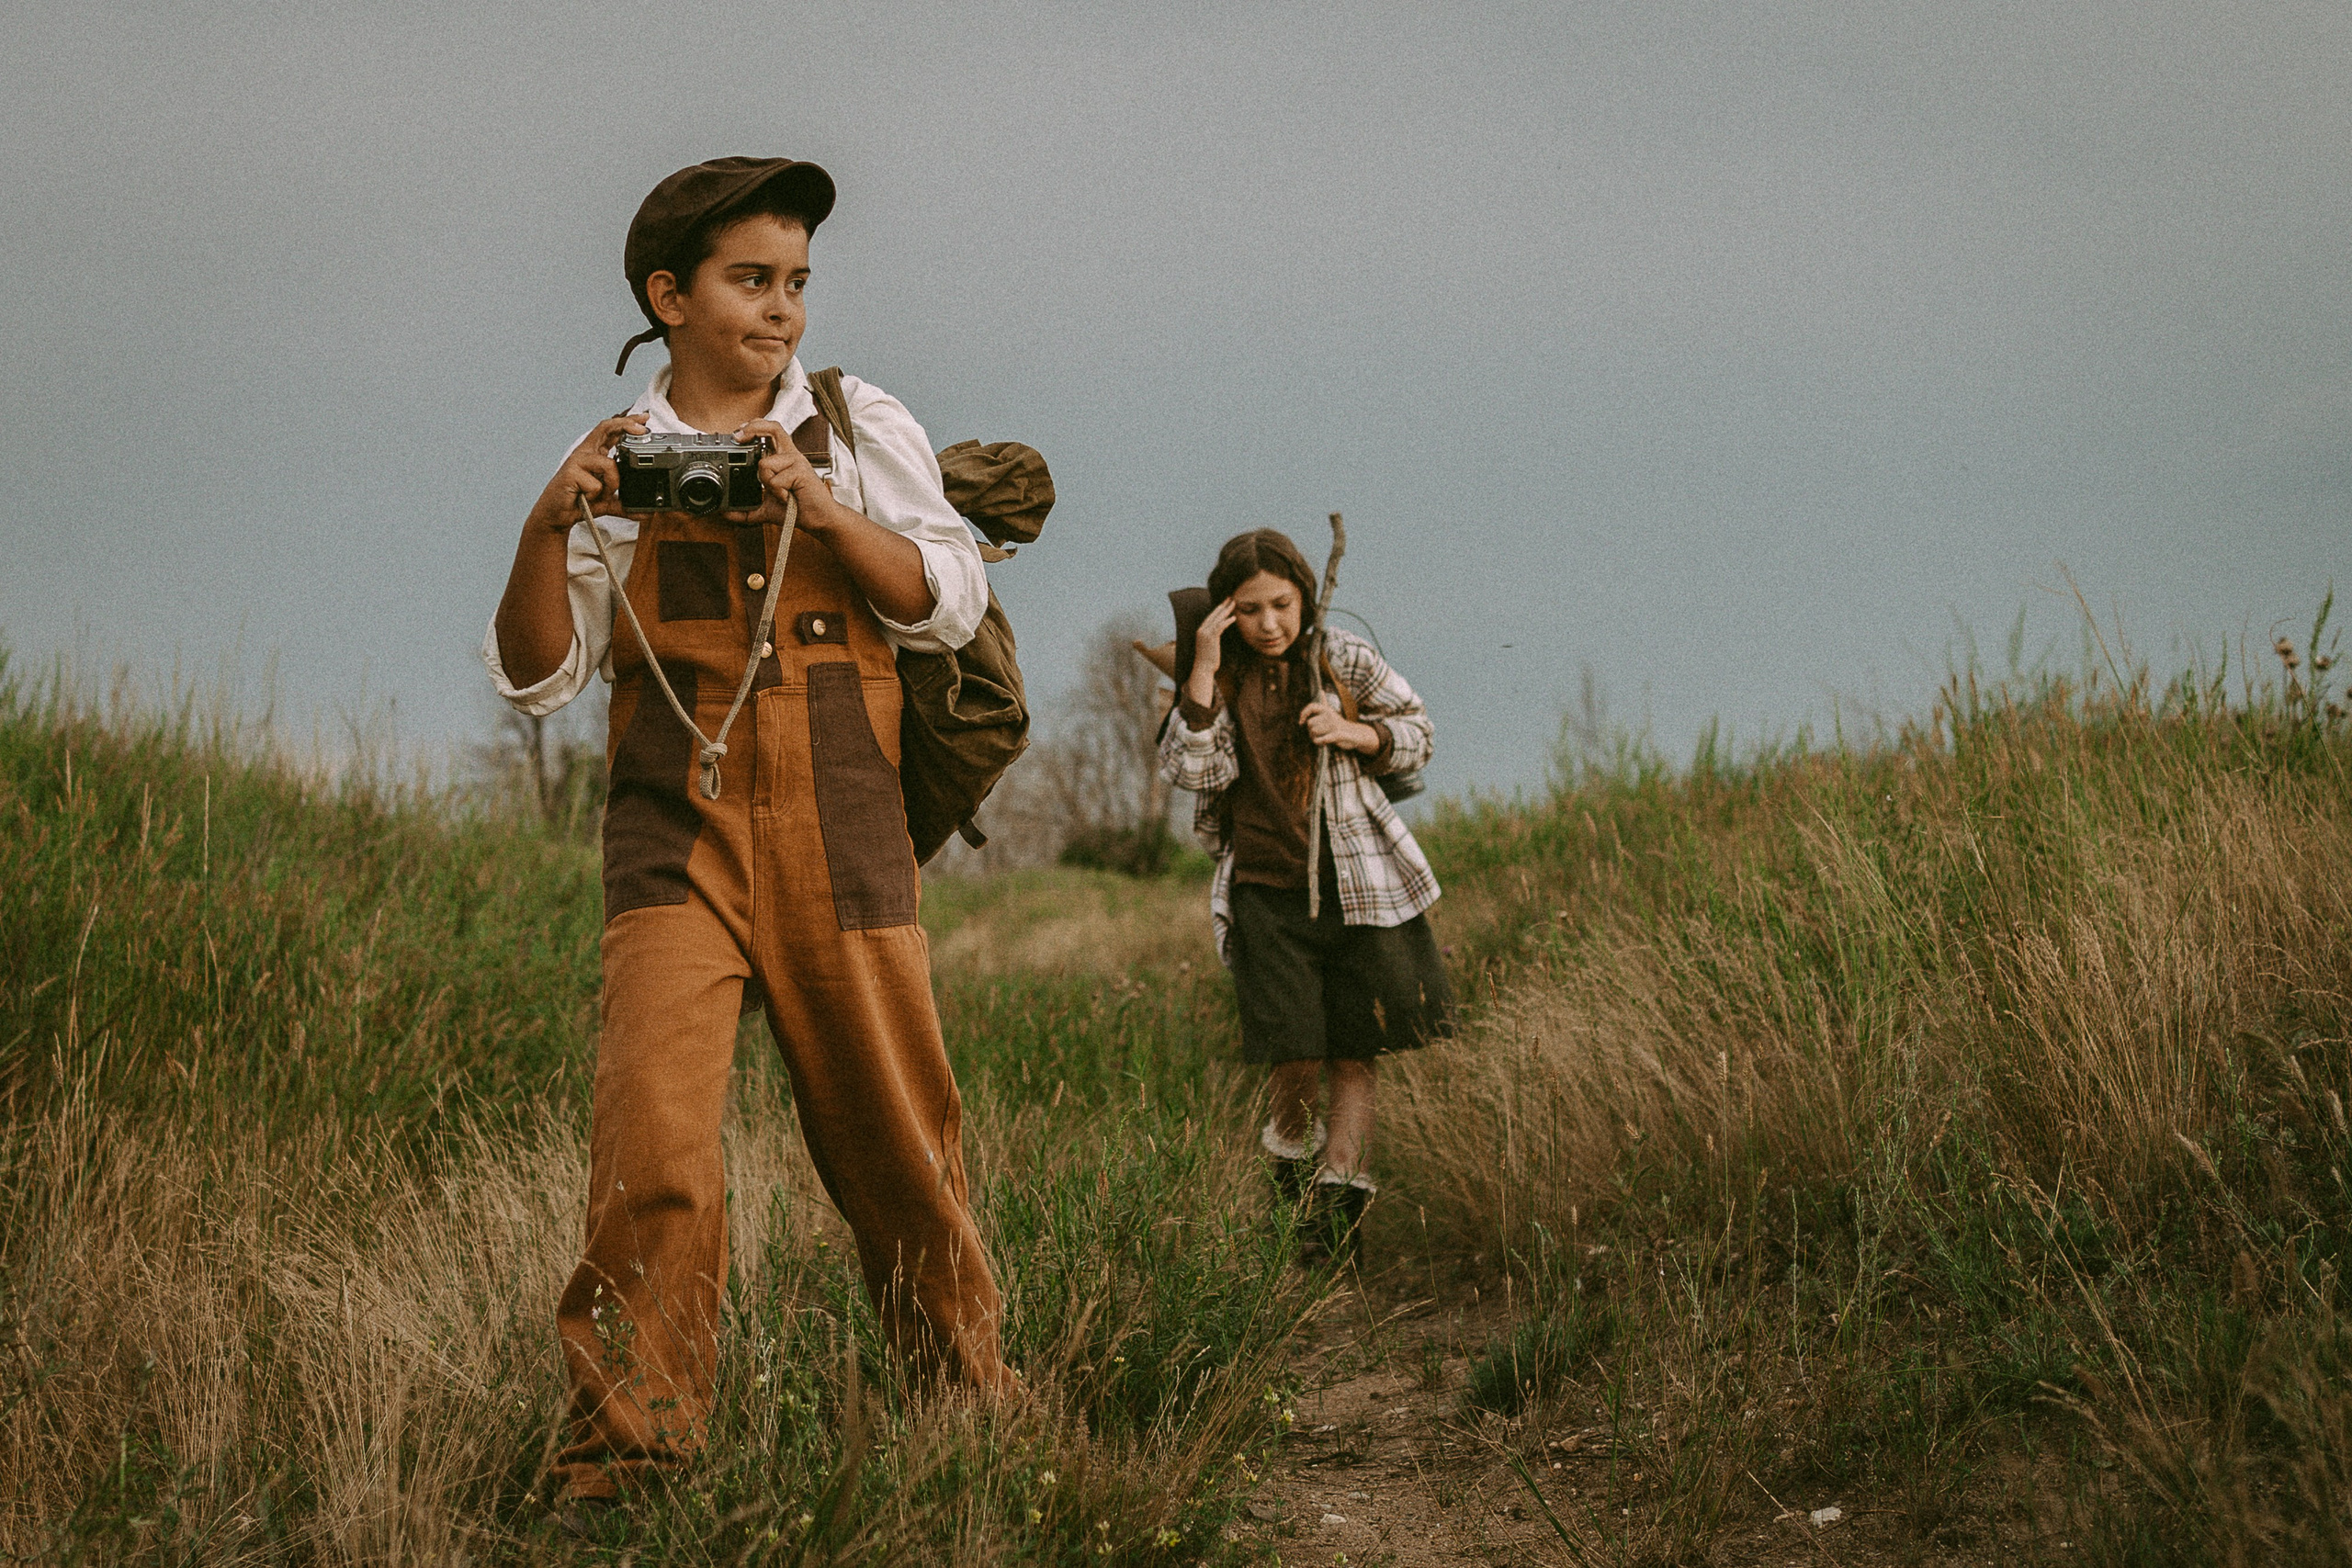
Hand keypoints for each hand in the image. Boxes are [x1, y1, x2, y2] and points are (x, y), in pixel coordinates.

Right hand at [532, 414, 647, 528]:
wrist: (557, 515)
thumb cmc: (580, 503)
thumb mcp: (608, 502)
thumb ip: (626, 504)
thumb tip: (647, 513)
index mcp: (594, 454)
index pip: (611, 431)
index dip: (627, 422)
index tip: (644, 419)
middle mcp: (586, 453)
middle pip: (606, 428)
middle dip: (626, 425)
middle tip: (643, 429)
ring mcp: (577, 461)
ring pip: (609, 465)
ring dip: (612, 484)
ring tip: (600, 495)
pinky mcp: (570, 472)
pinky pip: (596, 484)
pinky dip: (597, 495)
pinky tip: (586, 497)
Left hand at [726, 419, 830, 528]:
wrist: (819, 520)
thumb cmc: (798, 509)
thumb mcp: (766, 509)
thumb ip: (747, 510)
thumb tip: (725, 514)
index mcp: (783, 458)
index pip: (770, 432)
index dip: (754, 427)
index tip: (737, 434)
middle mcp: (790, 455)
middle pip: (772, 427)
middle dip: (752, 428)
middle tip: (737, 437)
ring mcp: (796, 461)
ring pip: (765, 464)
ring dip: (766, 484)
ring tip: (780, 494)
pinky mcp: (801, 471)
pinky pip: (775, 480)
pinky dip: (777, 493)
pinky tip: (788, 497)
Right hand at [1186, 597, 1236, 708]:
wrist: (1203, 669)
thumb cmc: (1207, 661)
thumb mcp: (1209, 647)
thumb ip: (1212, 639)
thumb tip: (1217, 636)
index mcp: (1200, 631)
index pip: (1210, 616)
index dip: (1218, 609)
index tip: (1225, 603)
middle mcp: (1201, 630)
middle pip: (1214, 614)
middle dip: (1223, 605)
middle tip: (1230, 598)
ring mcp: (1205, 633)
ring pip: (1217, 618)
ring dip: (1226, 610)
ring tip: (1234, 604)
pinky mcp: (1211, 638)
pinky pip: (1220, 626)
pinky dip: (1227, 621)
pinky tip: (1233, 618)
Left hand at [1300, 698, 1379, 753]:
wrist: (1355, 734)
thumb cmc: (1340, 725)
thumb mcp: (1332, 713)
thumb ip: (1325, 703)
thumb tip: (1321, 691)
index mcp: (1327, 709)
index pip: (1312, 707)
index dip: (1304, 713)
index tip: (1301, 722)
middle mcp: (1330, 715)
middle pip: (1310, 723)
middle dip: (1311, 731)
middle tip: (1319, 734)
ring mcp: (1334, 725)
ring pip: (1313, 732)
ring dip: (1315, 738)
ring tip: (1322, 738)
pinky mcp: (1337, 734)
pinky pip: (1321, 739)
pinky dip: (1320, 742)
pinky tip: (1323, 742)